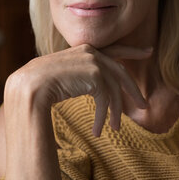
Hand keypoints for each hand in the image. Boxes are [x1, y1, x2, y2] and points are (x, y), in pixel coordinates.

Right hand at [4, 44, 150, 135]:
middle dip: (133, 90)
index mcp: (84, 48)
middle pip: (120, 72)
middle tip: (145, 105)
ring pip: (114, 89)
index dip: (132, 51)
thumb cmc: (40, 82)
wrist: (30, 85)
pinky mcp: (95, 76)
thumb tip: (95, 84)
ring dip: (115, 112)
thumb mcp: (64, 72)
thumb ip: (80, 72)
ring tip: (117, 128)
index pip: (114, 49)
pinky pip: (105, 100)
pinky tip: (98, 130)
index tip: (148, 52)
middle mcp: (91, 52)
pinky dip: (103, 117)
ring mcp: (94, 62)